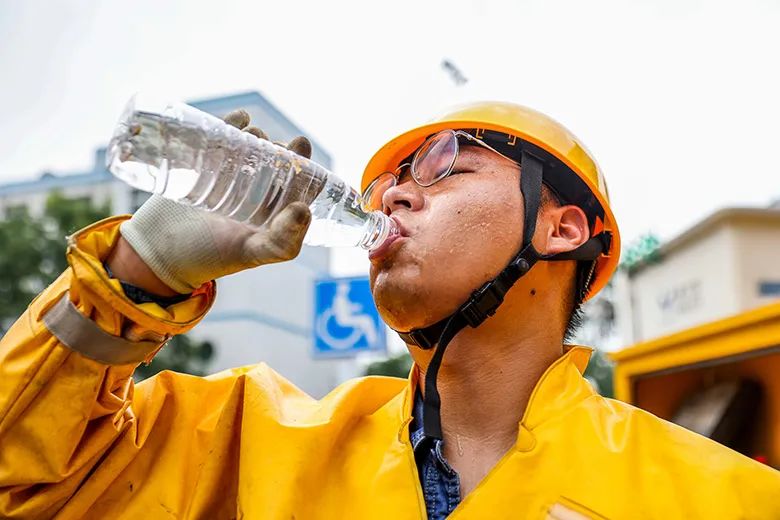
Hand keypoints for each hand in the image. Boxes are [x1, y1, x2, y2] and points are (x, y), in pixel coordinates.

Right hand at [113, 110, 313, 294]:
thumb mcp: (253, 252)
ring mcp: (229, 175)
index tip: (300, 144)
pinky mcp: (203, 162)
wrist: (159, 249)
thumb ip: (283, 241)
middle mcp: (256, 191)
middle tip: (271, 145)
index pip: (297, 182)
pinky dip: (231, 124)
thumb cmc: (210, 256)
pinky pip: (221, 138)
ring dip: (256, 135)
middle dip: (276, 147)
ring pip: (250, 146)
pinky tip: (239, 119)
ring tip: (252, 135)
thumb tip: (303, 209)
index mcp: (274, 211)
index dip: (303, 162)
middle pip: (274, 160)